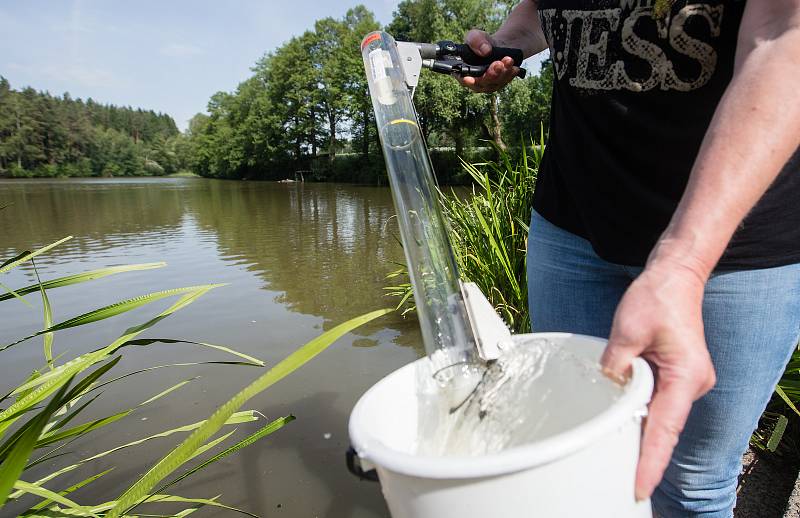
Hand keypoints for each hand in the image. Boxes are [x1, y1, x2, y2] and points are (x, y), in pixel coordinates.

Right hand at [457, 29, 520, 92]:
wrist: (499, 45)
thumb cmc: (483, 42)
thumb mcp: (476, 36)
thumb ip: (475, 41)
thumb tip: (486, 51)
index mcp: (463, 71)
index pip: (463, 79)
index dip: (468, 81)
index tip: (469, 78)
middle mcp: (475, 81)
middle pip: (481, 84)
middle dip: (490, 75)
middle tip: (497, 64)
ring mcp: (488, 84)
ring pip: (495, 83)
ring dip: (502, 72)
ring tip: (508, 60)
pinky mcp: (499, 83)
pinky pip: (505, 81)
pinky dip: (510, 74)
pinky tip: (514, 66)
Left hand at [600, 259, 715, 500]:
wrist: (674, 277)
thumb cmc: (656, 298)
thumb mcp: (628, 329)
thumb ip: (617, 362)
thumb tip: (606, 385)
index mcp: (685, 376)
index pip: (665, 428)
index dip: (651, 460)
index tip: (639, 485)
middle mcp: (690, 384)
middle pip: (664, 427)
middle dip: (644, 454)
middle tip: (622, 482)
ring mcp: (685, 382)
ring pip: (659, 416)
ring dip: (640, 433)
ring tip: (618, 460)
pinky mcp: (675, 376)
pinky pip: (657, 402)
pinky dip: (640, 414)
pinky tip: (622, 426)